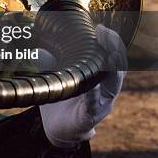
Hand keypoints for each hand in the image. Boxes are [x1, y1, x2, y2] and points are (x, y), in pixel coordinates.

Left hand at [39, 25, 126, 147]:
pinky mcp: (88, 119)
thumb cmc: (62, 99)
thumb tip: (39, 47)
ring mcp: (99, 105)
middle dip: (115, 51)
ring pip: (112, 87)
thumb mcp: (56, 76)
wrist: (57, 129)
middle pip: (118, 69)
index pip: (112, 58)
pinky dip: (93, 98)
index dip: (110, 43)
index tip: (101, 28)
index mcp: (99, 78)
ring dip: (111, 71)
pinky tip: (90, 89)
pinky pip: (93, 108)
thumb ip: (50, 62)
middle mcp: (104, 90)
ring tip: (108, 56)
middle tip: (106, 35)